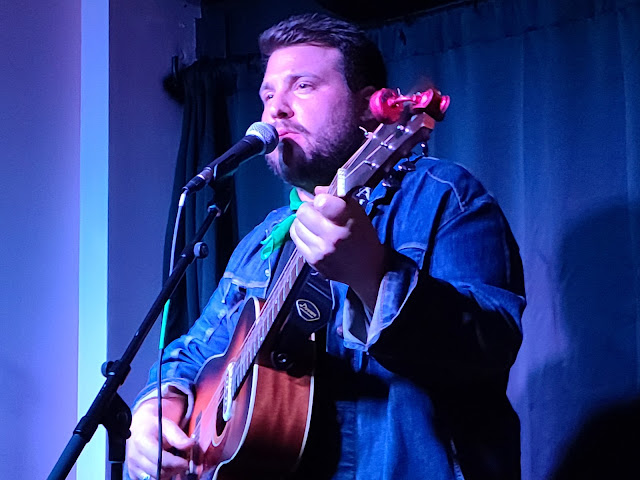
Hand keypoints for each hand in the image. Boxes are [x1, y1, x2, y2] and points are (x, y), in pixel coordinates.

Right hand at [126, 395, 194, 479]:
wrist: (139, 427)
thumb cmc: (154, 426)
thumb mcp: (167, 425)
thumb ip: (178, 436)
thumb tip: (190, 444)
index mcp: (142, 441)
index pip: (160, 459)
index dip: (175, 463)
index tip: (185, 462)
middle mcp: (134, 456)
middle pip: (158, 471)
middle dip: (174, 469)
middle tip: (183, 463)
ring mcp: (132, 466)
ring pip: (154, 478)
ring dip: (167, 473)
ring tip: (174, 464)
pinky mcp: (133, 474)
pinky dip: (160, 476)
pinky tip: (165, 467)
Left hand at [290, 186, 385, 310]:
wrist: (367, 269)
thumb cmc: (362, 235)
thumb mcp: (355, 211)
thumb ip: (332, 197)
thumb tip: (307, 192)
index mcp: (346, 220)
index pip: (321, 202)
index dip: (320, 200)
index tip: (326, 203)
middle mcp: (331, 236)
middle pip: (302, 212)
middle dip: (308, 209)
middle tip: (318, 214)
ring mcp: (320, 251)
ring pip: (296, 226)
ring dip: (303, 223)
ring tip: (315, 226)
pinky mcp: (312, 261)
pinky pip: (296, 239)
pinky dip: (302, 234)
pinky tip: (313, 236)